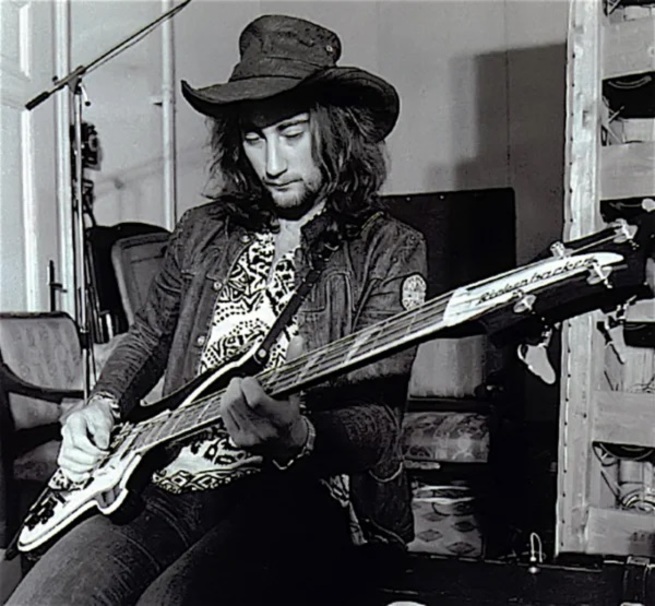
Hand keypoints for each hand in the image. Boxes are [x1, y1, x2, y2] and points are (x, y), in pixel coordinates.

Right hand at [58, 395, 114, 482]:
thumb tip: (102, 446)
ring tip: (96, 465)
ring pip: (65, 462)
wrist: (98, 414)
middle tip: (101, 459)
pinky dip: (75, 475)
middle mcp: (66, 434)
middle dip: (87, 460)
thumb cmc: (99, 416)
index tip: (104, 452)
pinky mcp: (67, 455)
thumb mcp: (104, 420)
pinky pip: (65, 469)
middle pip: (70, 452)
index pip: (78, 440)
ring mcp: (65, 445)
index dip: (91, 450)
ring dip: (82, 468)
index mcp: (74, 422)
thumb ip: (103, 433)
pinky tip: (86, 475)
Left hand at [220, 337, 307, 458]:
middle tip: (246, 382)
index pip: (255, 399)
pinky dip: (227, 404)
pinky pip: (223, 416)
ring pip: (227, 407)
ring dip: (231, 393)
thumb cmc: (291, 415)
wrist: (289, 445)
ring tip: (242, 390)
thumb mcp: (295, 390)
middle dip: (238, 385)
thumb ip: (293, 364)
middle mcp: (263, 429)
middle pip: (236, 401)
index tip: (254, 380)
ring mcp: (249, 436)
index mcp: (280, 417)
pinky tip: (237, 402)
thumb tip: (296, 341)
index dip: (250, 385)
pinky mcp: (238, 440)